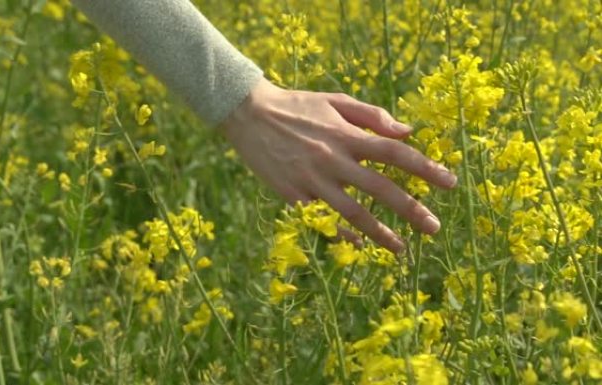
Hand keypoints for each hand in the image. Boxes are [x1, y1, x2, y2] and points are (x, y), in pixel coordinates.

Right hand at [220, 78, 456, 252]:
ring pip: (352, 212)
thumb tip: (408, 131)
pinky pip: (322, 219)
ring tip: (401, 249)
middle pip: (380, 188)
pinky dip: (342, 234)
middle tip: (433, 228)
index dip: (425, 168)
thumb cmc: (297, 105)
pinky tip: (359, 245)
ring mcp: (311, 180)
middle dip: (410, 209)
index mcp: (346, 135)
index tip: (449, 183)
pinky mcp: (292, 195)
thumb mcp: (335, 100)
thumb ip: (372, 116)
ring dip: (379, 233)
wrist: (248, 114)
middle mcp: (332, 159)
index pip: (395, 152)